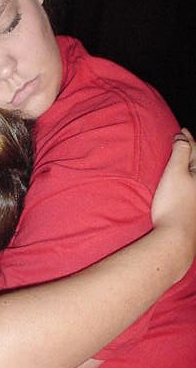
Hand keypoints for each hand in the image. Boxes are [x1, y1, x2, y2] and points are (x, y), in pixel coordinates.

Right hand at [151, 129, 195, 270]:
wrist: (176, 235)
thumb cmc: (174, 204)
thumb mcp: (175, 172)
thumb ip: (180, 152)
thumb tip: (182, 138)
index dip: (187, 139)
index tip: (180, 131)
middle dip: (191, 149)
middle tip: (183, 140)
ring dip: (190, 162)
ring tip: (183, 156)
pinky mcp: (193, 206)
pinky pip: (192, 183)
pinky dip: (188, 175)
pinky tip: (184, 179)